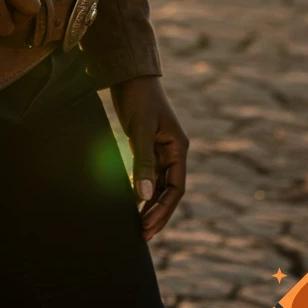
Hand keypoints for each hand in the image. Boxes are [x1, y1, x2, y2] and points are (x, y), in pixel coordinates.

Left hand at [109, 75, 188, 241]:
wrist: (128, 73)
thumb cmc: (137, 97)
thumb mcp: (140, 130)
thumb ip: (143, 162)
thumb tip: (143, 197)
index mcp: (178, 148)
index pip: (176, 189)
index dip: (163, 211)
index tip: (147, 227)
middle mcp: (172, 151)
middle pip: (168, 191)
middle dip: (156, 213)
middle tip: (141, 234)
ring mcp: (160, 149)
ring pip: (157, 184)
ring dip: (148, 204)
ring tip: (135, 224)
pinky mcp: (146, 144)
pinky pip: (147, 173)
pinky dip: (140, 188)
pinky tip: (129, 200)